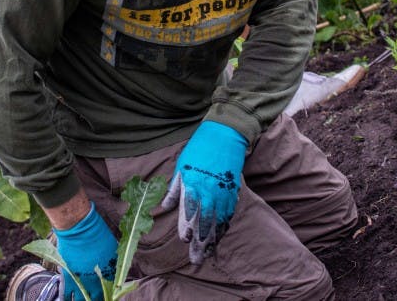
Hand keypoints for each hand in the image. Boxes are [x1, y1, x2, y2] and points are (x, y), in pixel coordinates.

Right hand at [53, 203, 117, 300]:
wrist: (80, 229)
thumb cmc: (98, 234)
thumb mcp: (113, 249)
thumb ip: (114, 263)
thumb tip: (116, 271)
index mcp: (109, 276)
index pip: (111, 293)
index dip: (108, 294)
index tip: (106, 294)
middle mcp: (96, 282)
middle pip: (97, 298)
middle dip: (97, 298)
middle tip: (95, 297)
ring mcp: (81, 282)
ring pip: (82, 300)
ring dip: (83, 300)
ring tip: (83, 299)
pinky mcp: (67, 279)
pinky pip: (67, 296)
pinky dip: (68, 299)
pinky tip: (69, 300)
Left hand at [161, 120, 247, 263]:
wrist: (224, 136)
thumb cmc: (198, 150)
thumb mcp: (181, 167)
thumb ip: (174, 189)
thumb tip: (165, 206)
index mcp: (194, 185)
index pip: (190, 212)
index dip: (188, 227)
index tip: (186, 240)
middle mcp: (209, 192)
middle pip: (205, 222)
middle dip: (200, 243)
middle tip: (196, 259)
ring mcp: (223, 193)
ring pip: (218, 222)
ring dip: (213, 239)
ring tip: (208, 254)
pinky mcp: (232, 192)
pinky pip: (228, 214)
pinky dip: (224, 227)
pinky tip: (220, 237)